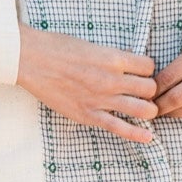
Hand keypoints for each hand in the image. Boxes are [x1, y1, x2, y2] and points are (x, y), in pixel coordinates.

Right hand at [16, 27, 156, 142]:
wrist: (31, 59)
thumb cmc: (57, 47)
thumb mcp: (91, 45)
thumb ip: (110, 57)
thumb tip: (127, 65)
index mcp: (113, 58)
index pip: (149, 66)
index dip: (148, 69)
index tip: (141, 72)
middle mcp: (112, 79)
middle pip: (150, 88)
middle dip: (150, 90)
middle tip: (143, 92)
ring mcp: (101, 99)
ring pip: (143, 109)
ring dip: (148, 110)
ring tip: (144, 109)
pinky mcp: (88, 115)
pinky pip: (120, 128)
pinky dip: (137, 134)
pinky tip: (148, 137)